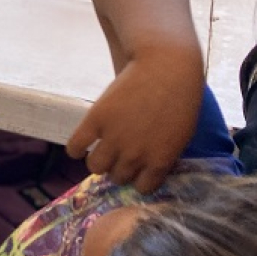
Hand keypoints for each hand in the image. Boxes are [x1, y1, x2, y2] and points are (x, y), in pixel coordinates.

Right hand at [66, 58, 201, 192]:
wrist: (166, 68)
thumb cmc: (181, 98)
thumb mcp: (180, 136)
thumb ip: (162, 155)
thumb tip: (146, 166)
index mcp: (160, 161)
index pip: (142, 187)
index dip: (138, 179)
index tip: (135, 170)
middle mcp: (135, 155)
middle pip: (118, 176)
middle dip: (118, 168)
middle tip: (118, 156)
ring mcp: (113, 138)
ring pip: (95, 166)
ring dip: (97, 161)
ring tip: (99, 150)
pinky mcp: (95, 120)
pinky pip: (75, 146)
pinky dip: (75, 149)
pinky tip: (80, 144)